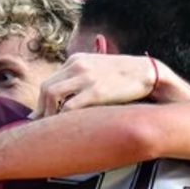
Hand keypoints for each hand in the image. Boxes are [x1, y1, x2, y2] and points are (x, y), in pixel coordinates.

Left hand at [33, 54, 155, 117]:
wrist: (147, 72)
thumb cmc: (123, 76)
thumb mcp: (98, 67)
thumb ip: (81, 77)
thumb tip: (67, 98)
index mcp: (76, 60)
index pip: (50, 81)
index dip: (43, 101)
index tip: (41, 115)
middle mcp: (77, 66)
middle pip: (46, 88)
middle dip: (41, 109)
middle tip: (41, 126)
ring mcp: (86, 78)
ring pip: (52, 95)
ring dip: (48, 114)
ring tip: (51, 129)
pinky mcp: (96, 92)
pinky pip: (68, 107)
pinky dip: (62, 118)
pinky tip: (66, 127)